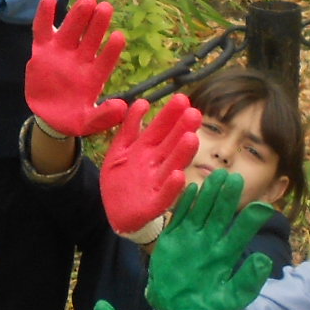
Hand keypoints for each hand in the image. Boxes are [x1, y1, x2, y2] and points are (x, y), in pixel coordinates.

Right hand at [25, 0, 128, 138]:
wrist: (49, 117)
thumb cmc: (72, 118)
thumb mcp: (88, 123)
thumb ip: (103, 117)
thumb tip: (122, 107)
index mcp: (94, 77)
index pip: (105, 61)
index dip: (111, 50)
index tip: (119, 36)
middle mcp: (80, 60)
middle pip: (90, 39)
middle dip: (98, 24)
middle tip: (106, 7)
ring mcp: (61, 53)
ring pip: (71, 31)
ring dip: (78, 16)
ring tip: (88, 1)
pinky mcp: (42, 51)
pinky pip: (42, 30)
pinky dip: (44, 15)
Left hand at [99, 94, 201, 242]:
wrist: (116, 211)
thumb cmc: (122, 178)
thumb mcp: (120, 149)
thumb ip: (129, 127)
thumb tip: (142, 102)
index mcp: (146, 149)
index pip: (161, 128)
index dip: (170, 114)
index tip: (182, 98)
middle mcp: (155, 164)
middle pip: (170, 144)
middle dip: (181, 129)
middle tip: (194, 113)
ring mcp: (156, 183)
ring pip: (171, 166)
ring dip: (182, 153)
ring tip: (191, 138)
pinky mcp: (153, 204)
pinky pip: (163, 195)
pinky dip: (171, 187)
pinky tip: (179, 176)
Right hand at [142, 168, 276, 309]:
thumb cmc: (206, 307)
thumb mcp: (231, 298)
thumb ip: (248, 281)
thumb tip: (264, 259)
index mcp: (226, 254)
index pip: (241, 232)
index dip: (251, 218)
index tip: (264, 206)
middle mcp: (210, 242)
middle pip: (221, 215)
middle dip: (228, 196)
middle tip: (235, 178)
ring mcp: (190, 238)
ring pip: (202, 211)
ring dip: (209, 193)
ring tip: (218, 176)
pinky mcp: (172, 239)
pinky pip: (179, 217)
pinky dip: (184, 204)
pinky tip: (190, 189)